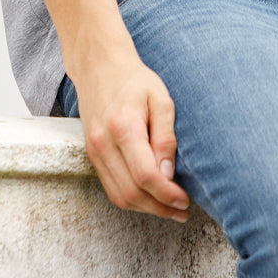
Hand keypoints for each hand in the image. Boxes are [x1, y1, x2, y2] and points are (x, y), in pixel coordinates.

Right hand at [73, 52, 191, 223]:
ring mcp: (94, 152)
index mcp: (123, 127)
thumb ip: (165, 136)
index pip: (145, 175)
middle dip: (160, 208)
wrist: (99, 67)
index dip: (167, 195)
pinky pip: (111, 188)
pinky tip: (151, 198)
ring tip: (170, 209)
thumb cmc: (135, 81)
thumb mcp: (160, 99)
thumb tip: (168, 174)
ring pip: (119, 196)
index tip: (185, 200)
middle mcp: (103, 144)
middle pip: (132, 192)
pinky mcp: (92, 156)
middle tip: (183, 211)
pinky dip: (132, 199)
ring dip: (147, 209)